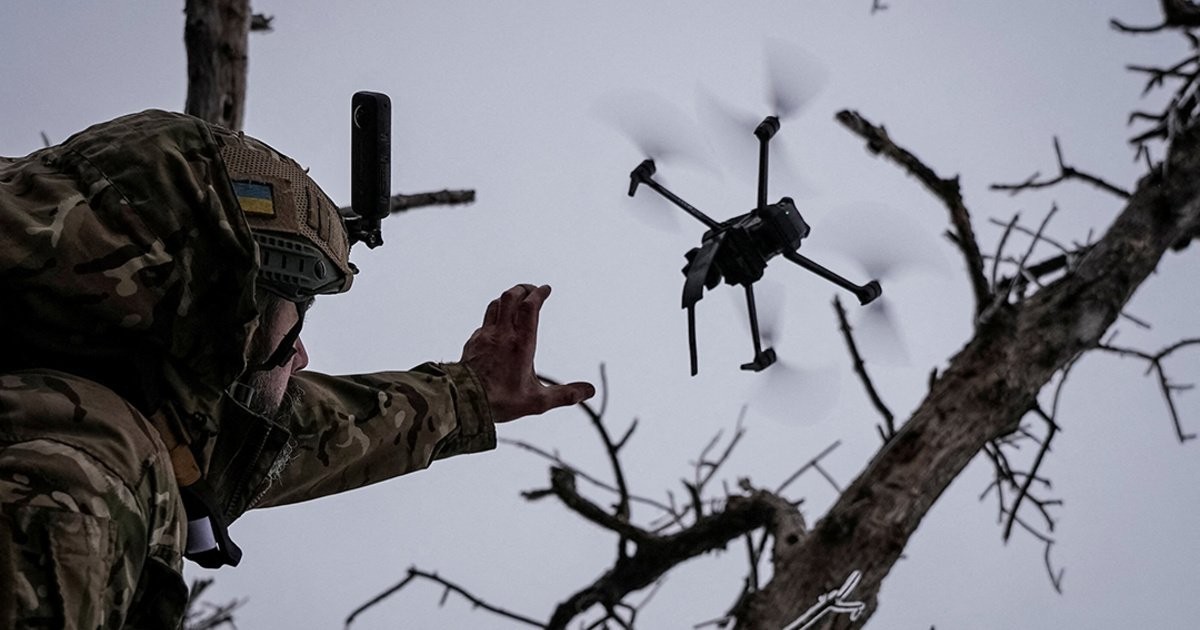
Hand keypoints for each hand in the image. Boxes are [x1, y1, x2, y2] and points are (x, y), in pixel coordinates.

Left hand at [461, 284, 594, 422]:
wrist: (463, 402)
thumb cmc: (500, 401)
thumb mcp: (537, 402)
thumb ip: (564, 395)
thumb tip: (589, 391)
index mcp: (521, 344)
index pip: (530, 307)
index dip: (538, 293)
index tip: (546, 289)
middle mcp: (502, 335)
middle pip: (510, 297)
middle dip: (523, 289)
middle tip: (532, 290)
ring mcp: (485, 337)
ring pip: (495, 305)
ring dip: (507, 298)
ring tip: (516, 301)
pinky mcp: (472, 343)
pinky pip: (484, 322)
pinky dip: (494, 317)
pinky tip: (497, 327)